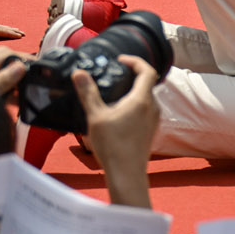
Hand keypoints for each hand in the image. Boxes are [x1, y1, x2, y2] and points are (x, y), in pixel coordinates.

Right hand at [74, 55, 161, 169]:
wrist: (127, 173)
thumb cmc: (113, 145)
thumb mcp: (96, 116)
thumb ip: (88, 93)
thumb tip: (79, 73)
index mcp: (143, 100)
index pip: (148, 71)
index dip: (135, 61)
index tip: (121, 60)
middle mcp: (153, 108)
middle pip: (148, 83)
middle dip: (133, 74)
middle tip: (115, 72)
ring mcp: (154, 120)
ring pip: (147, 97)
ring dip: (133, 90)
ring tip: (114, 91)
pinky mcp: (150, 130)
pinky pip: (145, 109)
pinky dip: (135, 103)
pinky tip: (118, 111)